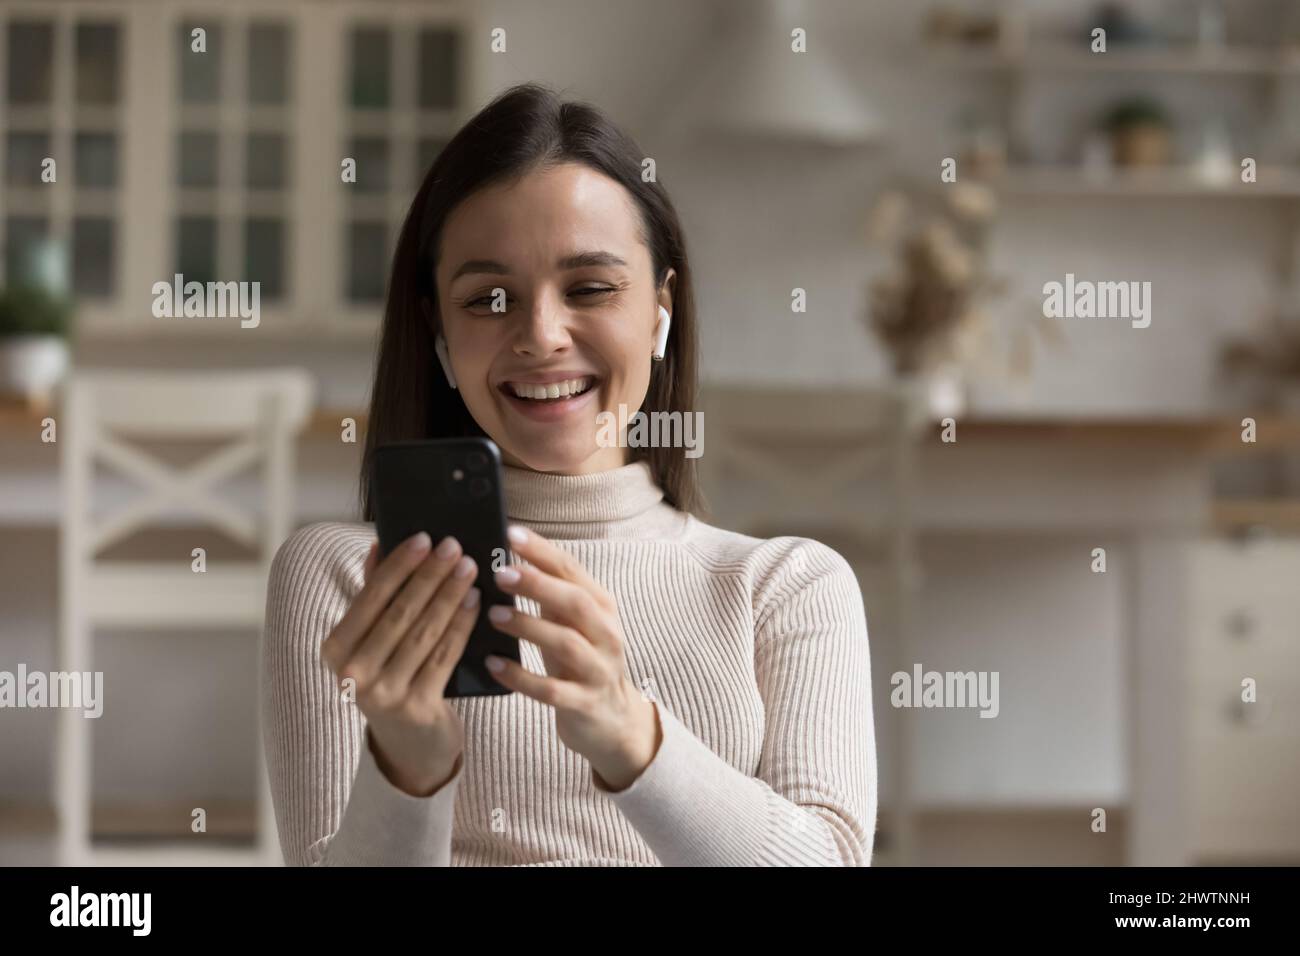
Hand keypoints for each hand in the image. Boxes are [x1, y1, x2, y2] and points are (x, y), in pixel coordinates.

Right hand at [320, 531, 480, 796]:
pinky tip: (475, 603)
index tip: (424, 538)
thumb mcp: (371, 642)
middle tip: (455, 546)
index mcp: (335, 649)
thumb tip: (378, 545)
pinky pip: (443, 656)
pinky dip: (461, 626)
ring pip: (424, 632)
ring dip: (450, 596)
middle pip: (399, 612)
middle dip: (430, 575)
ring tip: (470, 569)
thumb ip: (373, 597)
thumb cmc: (390, 678)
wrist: (409, 746)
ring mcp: (383, 693)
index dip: (399, 565)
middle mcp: (352, 673)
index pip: (370, 597)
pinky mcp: (416, 708)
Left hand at [484, 525, 661, 791]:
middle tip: (500, 573)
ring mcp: (598, 670)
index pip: (572, 570)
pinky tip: (494, 664)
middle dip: (538, 584)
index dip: (543, 551)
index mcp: (601, 606)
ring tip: (493, 615)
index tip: (511, 534)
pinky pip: (551, 690)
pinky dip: (521, 677)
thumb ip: (549, 594)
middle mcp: (606, 633)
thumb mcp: (573, 623)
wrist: (614, 721)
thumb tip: (508, 559)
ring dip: (528, 626)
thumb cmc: (582, 661)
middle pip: (575, 602)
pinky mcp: (584, 703)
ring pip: (566, 643)